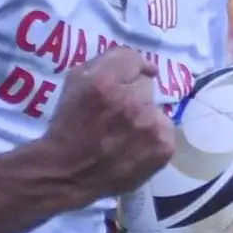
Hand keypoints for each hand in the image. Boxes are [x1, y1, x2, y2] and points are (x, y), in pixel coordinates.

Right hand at [44, 47, 174, 198]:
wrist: (68, 173)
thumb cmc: (68, 125)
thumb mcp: (74, 82)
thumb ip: (103, 63)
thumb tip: (136, 62)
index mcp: (105, 82)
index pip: (133, 58)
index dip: (133, 65)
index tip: (133, 74)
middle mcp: (132, 102)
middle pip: (146, 85)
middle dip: (134, 94)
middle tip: (119, 111)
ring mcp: (151, 127)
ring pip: (156, 109)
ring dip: (144, 116)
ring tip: (126, 133)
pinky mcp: (163, 148)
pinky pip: (165, 131)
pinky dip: (153, 137)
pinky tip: (135, 147)